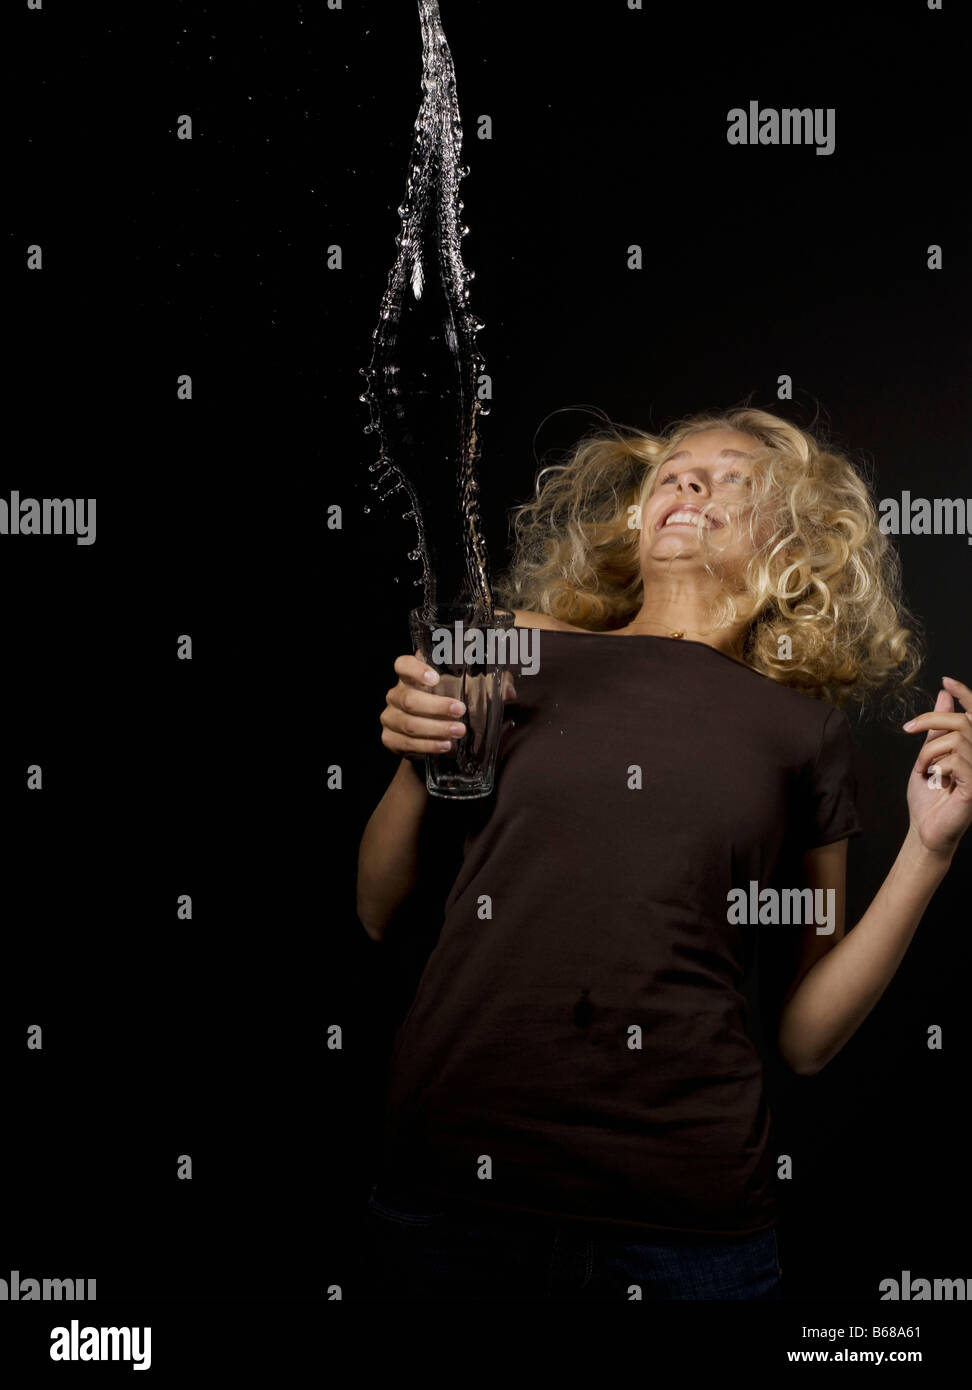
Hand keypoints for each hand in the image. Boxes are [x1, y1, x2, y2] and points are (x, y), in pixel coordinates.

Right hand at [379, 652, 517, 760]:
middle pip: (408, 698)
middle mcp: (397, 694)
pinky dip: (427, 745)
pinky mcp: (390, 739)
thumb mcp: (472, 693)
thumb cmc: (452, 707)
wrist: (433, 740)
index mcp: (412, 676)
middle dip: (436, 706)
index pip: (402, 665)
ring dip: (435, 728)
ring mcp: (390, 717)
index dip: (414, 669)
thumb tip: (509, 691)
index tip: (435, 678)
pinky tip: (444, 746)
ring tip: (458, 733)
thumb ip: (492, 686)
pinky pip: (405, 743)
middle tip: (460, 712)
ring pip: (408, 723)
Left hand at [903, 676, 971, 857]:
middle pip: (963, 721)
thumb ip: (938, 728)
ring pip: (957, 740)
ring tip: (924, 768)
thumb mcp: (930, 754)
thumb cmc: (928, 797)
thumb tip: (945, 696)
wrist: (924, 829)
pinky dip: (937, 766)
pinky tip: (934, 780)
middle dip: (931, 720)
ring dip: (929, 751)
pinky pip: (957, 761)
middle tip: (908, 728)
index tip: (946, 680)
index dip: (966, 694)